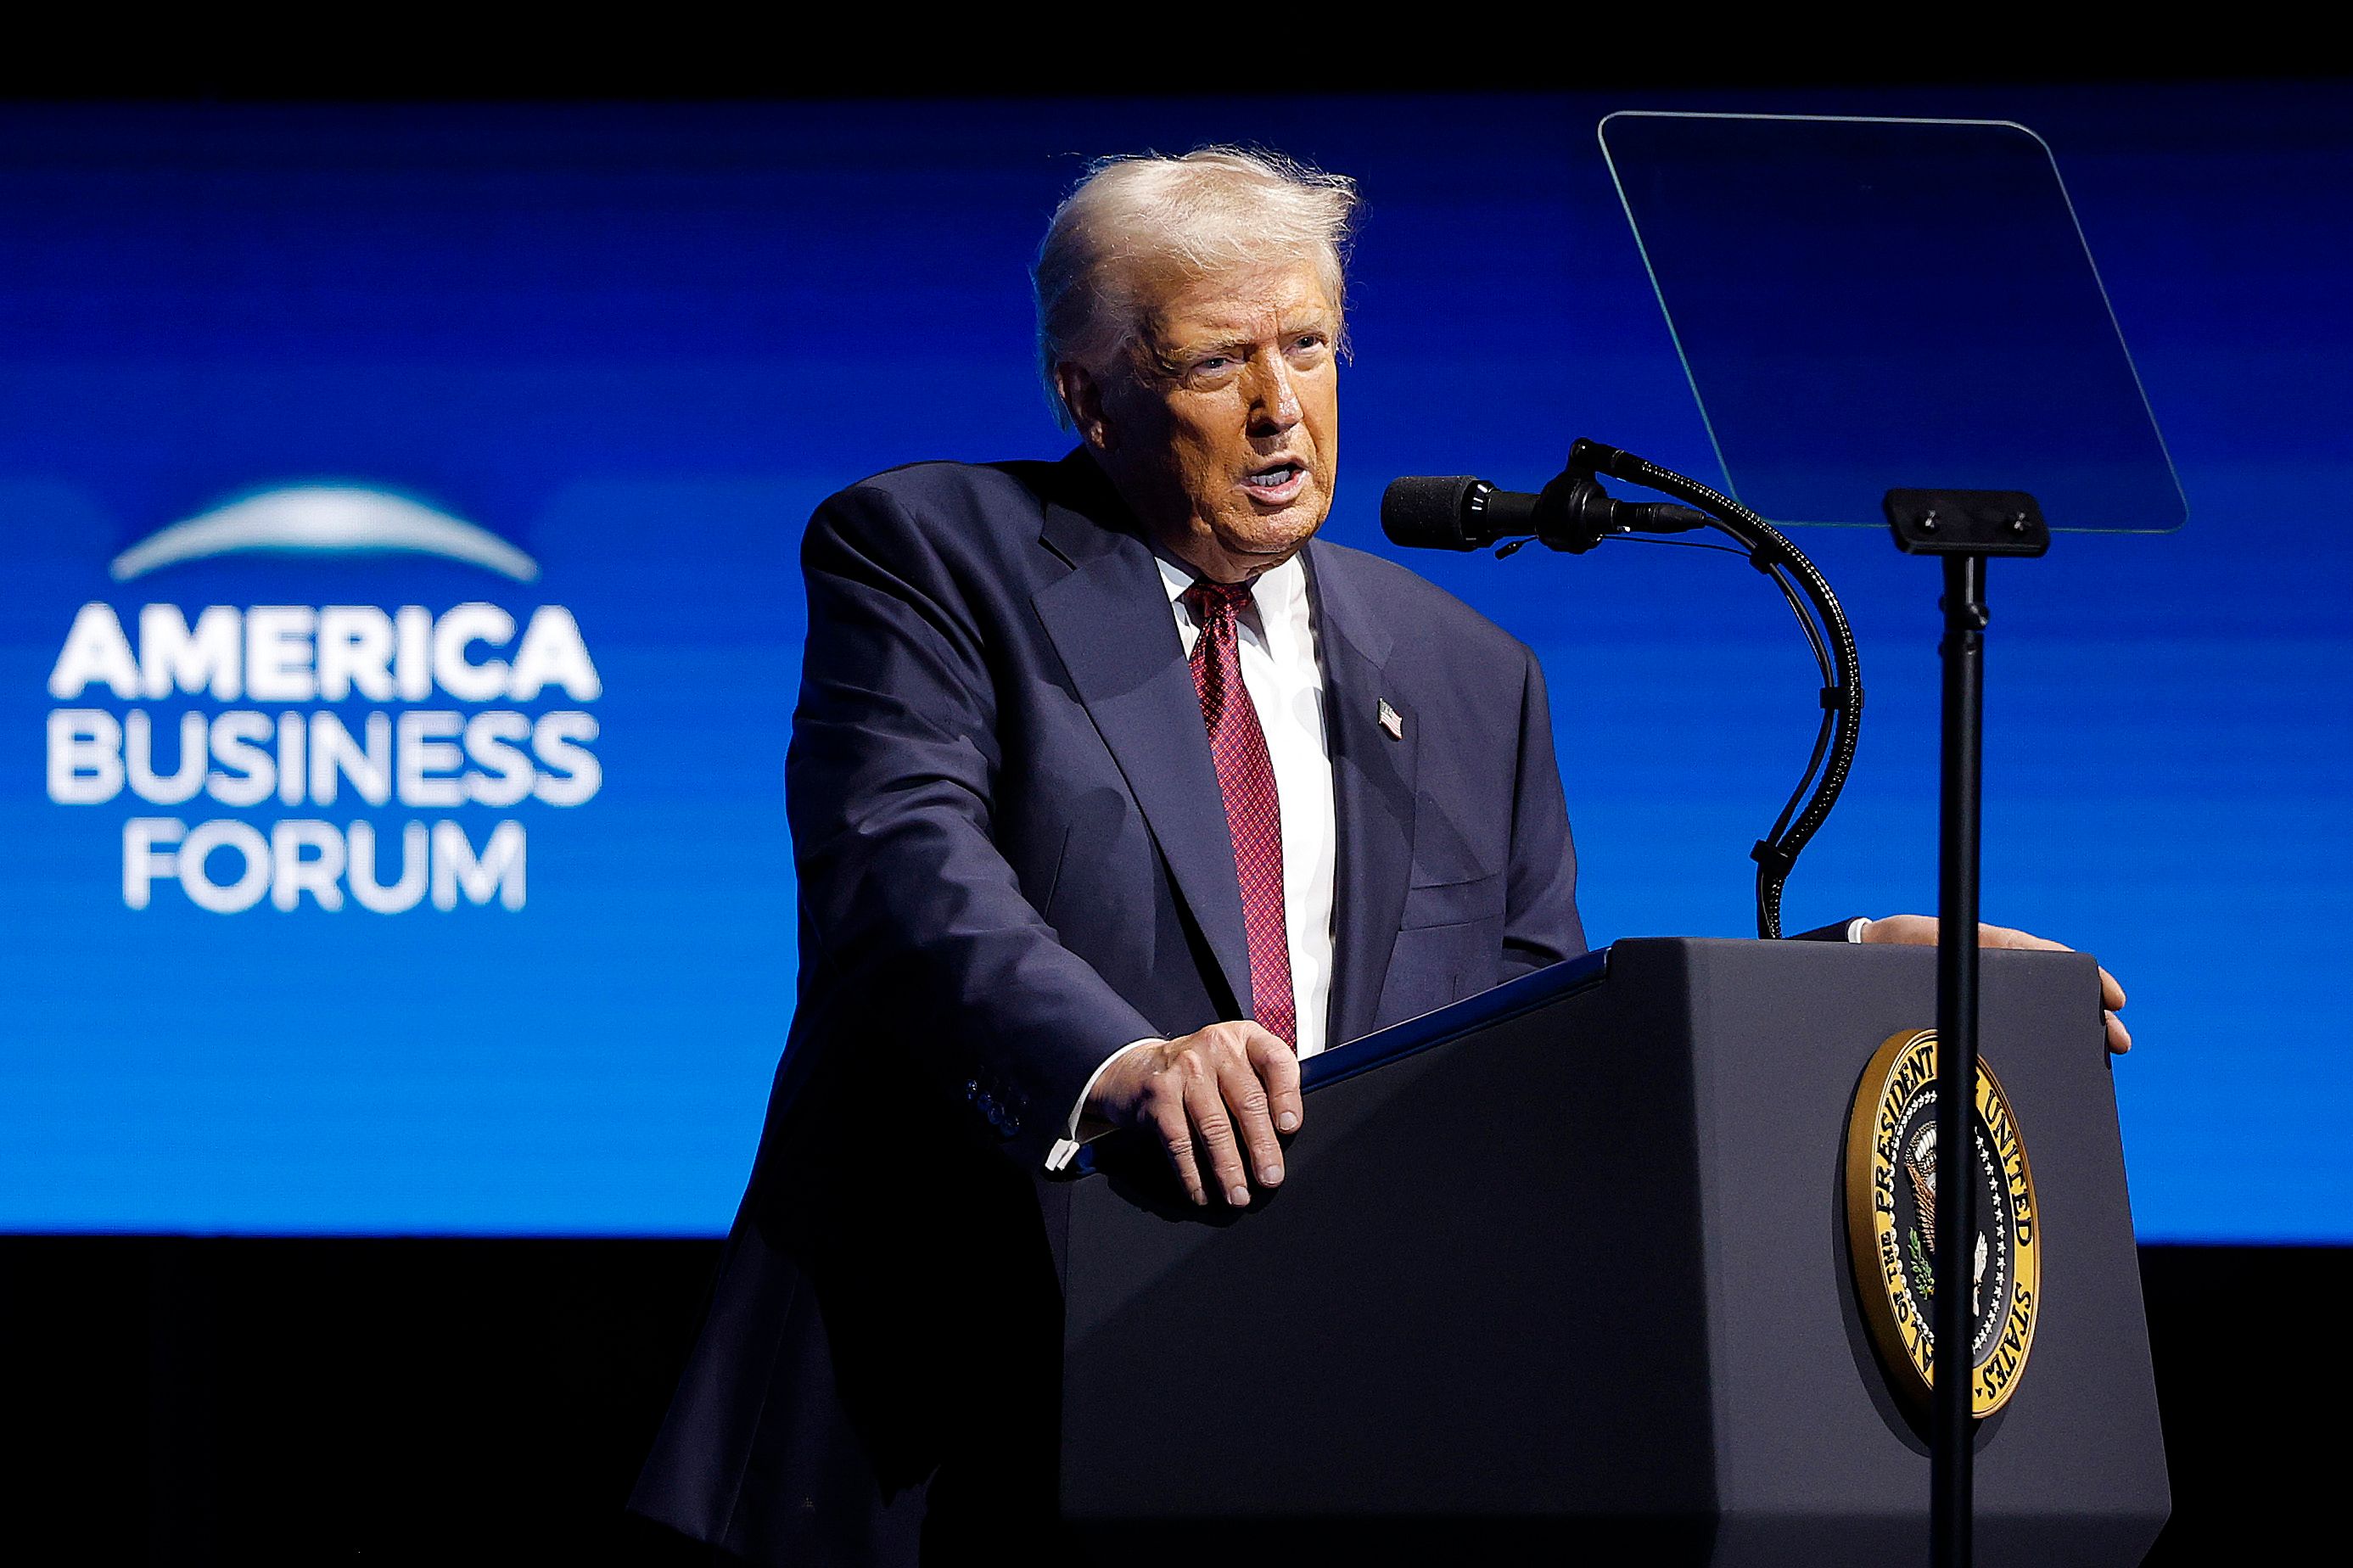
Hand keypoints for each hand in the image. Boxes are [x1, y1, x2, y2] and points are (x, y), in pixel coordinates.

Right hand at [1085, 1021, 1301, 1206]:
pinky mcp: (1160, 1095)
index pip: (1274, 1060)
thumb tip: (1287, 1136)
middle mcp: (1215, 1047)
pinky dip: (1192, 1173)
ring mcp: (1184, 1069)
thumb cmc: (1203, 1071)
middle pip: (1246, 1101)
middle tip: (1270, 1178)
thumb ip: (1265, 1084)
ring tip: (1238, 1194)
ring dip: (1228, 1168)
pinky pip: (1181, 1141)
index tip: (1290, 1128)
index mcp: (1244, 1038)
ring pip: (1214, 1126)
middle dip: (1261, 1147)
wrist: (1140, 1067)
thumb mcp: (1237, 1060)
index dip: (1286, 1096)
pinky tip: (1202, 1191)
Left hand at [1859, 915, 2131, 1054]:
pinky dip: (2043, 1043)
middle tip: (2120, 1041)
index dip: (2086, 978)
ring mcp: (1989, 992)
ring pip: (2042, 1010)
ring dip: (2073, 1030)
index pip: (2051, 960)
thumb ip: (1958, 955)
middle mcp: (1997, 969)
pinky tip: (2058, 1066)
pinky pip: (2017, 1026)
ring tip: (2101, 1054)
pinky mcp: (1975, 1012)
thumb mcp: (1925, 945)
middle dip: (2091, 1013)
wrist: (1866, 955)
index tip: (2113, 998)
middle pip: (2056, 990)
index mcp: (1992, 948)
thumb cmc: (1895, 947)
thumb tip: (1996, 964)